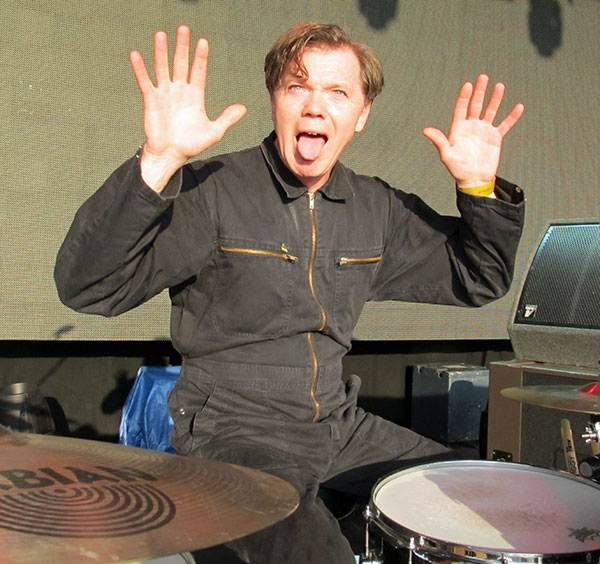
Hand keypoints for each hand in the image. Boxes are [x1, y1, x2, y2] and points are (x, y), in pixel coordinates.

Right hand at [130, 25, 246, 190]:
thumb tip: (243, 108)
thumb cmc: (191, 145)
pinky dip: (140, 68)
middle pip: (181, 64)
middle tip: (184, 29)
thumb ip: (227, 118)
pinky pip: (145, 81)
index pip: (199, 72)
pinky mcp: (151, 100)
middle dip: (183, 47)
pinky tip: (136, 54)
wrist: (171, 155)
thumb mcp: (214, 132)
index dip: (201, 57)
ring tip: (161, 34)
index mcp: (195, 97)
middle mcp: (180, 91)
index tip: (203, 42)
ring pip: (163, 68)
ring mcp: (165, 94)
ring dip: (162, 51)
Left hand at [422, 74, 523, 187]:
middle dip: (480, 92)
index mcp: (459, 129)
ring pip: (491, 111)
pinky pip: (505, 125)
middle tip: (483, 77)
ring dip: (495, 99)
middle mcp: (471, 127)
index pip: (461, 108)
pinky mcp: (495, 138)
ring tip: (500, 86)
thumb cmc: (457, 169)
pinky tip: (519, 107)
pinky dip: (512, 117)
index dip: (464, 97)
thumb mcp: (446, 155)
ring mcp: (484, 131)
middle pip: (476, 105)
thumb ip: (439, 141)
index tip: (468, 84)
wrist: (473, 180)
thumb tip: (426, 130)